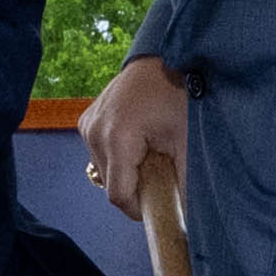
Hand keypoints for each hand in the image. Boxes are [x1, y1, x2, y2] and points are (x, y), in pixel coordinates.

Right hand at [78, 57, 181, 219]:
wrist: (166, 58)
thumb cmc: (179, 95)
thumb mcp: (188, 142)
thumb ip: (186, 183)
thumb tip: (188, 217)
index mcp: (117, 138)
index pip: (118, 195)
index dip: (139, 208)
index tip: (159, 203)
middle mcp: (95, 132)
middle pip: (110, 184)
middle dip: (136, 186)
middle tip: (162, 169)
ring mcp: (87, 124)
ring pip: (104, 170)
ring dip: (127, 171)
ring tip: (151, 150)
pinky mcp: (86, 120)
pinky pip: (100, 153)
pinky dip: (119, 155)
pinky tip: (138, 139)